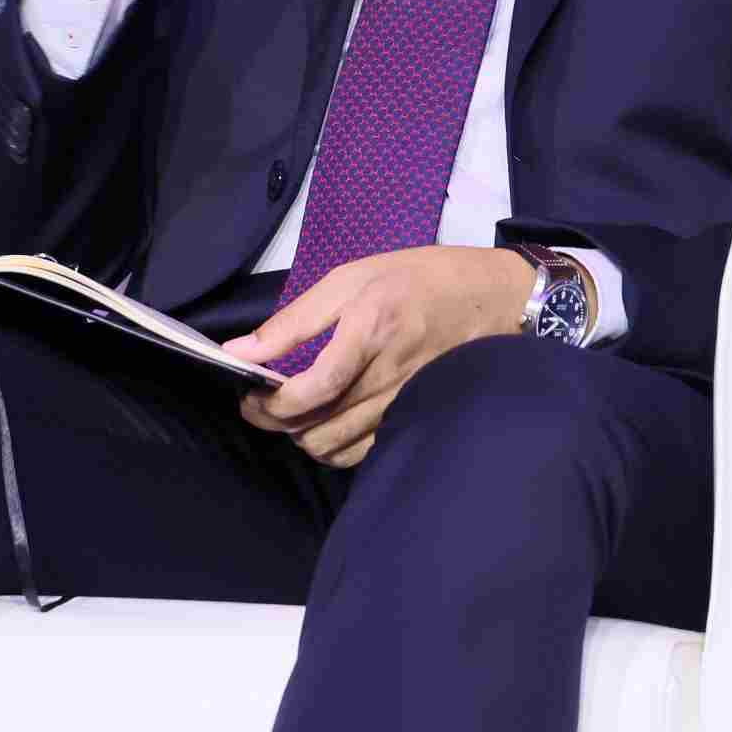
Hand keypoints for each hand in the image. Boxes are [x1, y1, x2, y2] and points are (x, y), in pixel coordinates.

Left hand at [226, 246, 535, 467]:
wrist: (492, 298)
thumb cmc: (417, 279)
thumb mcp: (351, 278)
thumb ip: (294, 320)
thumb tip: (239, 351)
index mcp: (371, 328)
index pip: (317, 387)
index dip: (276, 403)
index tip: (250, 395)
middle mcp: (389, 373)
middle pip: (320, 426)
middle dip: (277, 422)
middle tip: (259, 402)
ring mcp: (404, 401)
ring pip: (337, 447)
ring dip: (302, 436)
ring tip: (290, 412)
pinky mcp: (413, 417)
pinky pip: (363, 453)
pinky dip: (334, 447)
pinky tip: (324, 423)